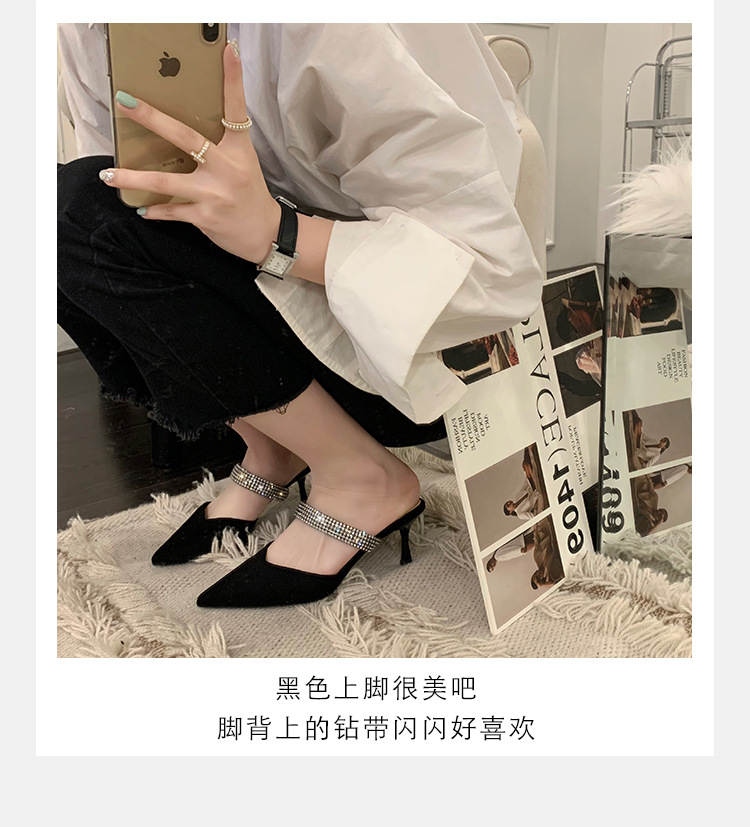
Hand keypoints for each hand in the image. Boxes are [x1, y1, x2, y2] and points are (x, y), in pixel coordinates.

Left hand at [99, 40, 280, 263]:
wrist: (266, 233)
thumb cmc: (250, 195)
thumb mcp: (243, 165)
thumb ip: (218, 147)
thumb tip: (181, 134)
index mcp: (238, 151)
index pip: (235, 109)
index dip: (232, 80)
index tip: (227, 51)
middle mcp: (226, 168)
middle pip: (185, 137)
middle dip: (152, 118)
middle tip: (125, 102)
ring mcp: (214, 193)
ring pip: (166, 181)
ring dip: (134, 178)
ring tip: (109, 175)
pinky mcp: (206, 216)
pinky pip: (173, 210)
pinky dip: (155, 210)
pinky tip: (142, 208)